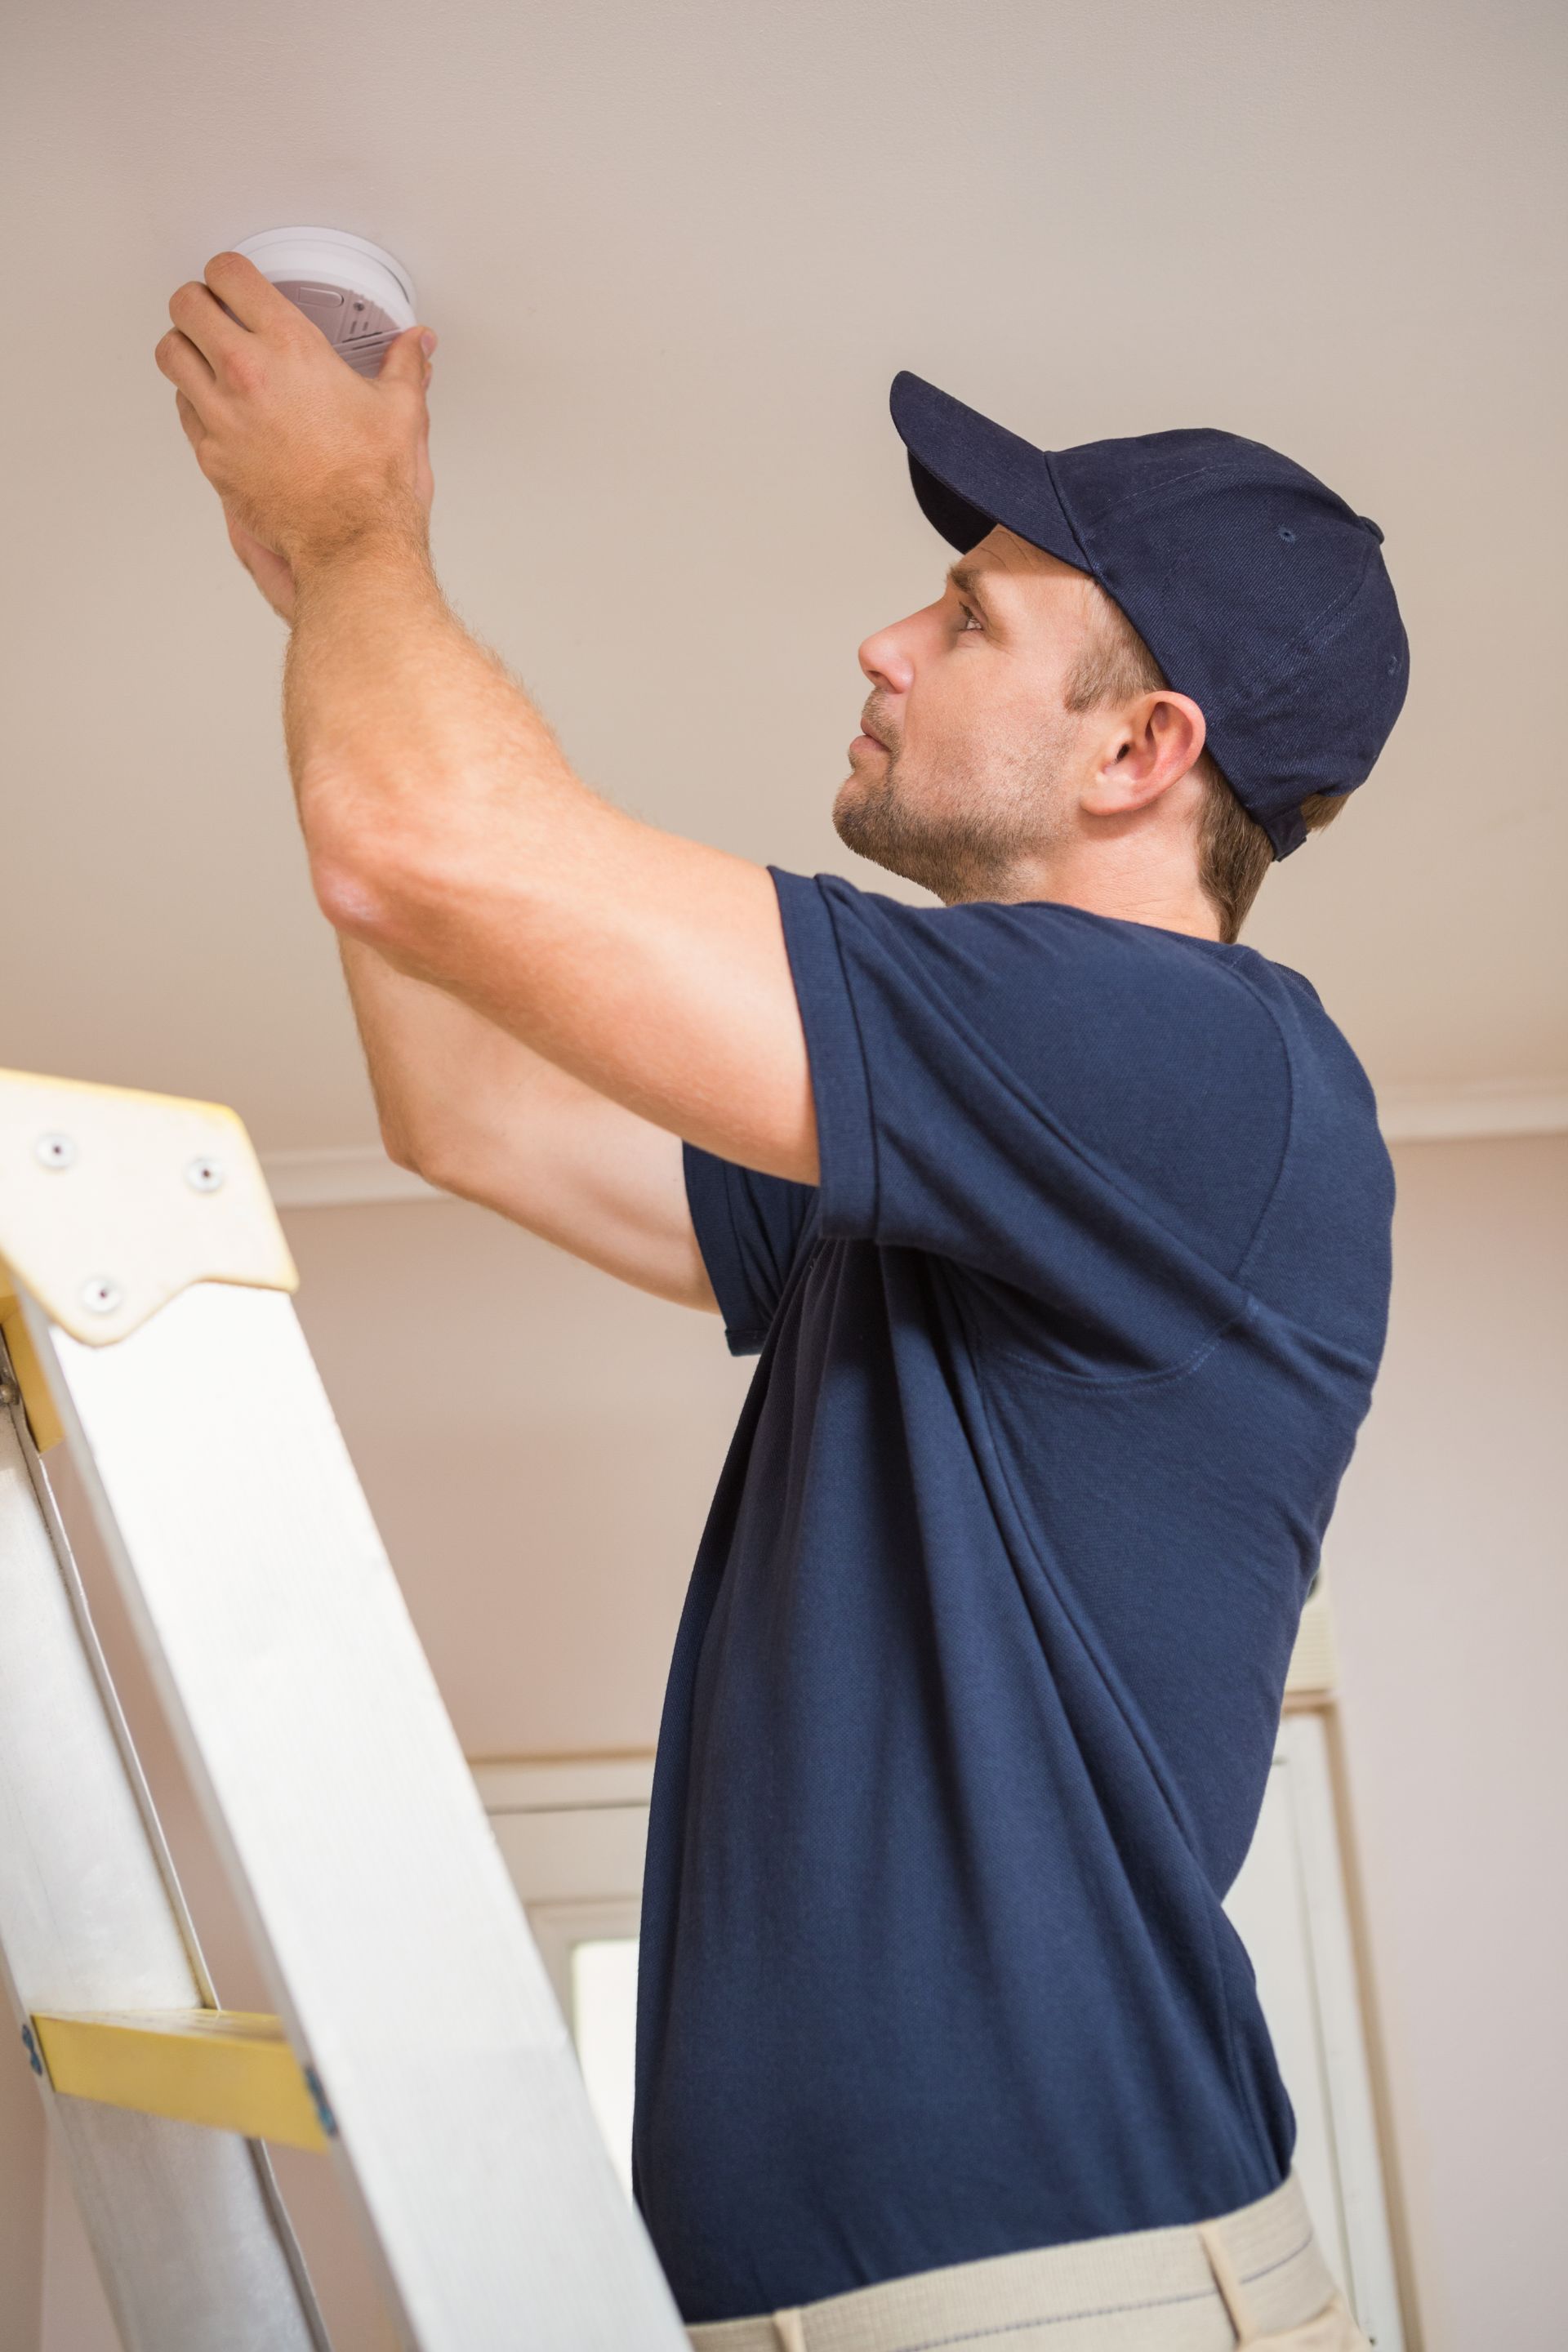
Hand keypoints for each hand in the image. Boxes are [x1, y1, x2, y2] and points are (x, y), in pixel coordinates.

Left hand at [156, 252, 436, 589]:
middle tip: (212, 310)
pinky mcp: (211, 457)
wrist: (351, 543)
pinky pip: (183, 411)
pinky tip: (217, 405)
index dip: (228, 271)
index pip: (228, 275)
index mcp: (291, 348)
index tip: (234, 280)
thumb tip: (416, 344)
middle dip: (198, 302)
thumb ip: (404, 365)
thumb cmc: (373, 484)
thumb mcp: (401, 411)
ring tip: (204, 353)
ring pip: (171, 355)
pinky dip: (194, 400)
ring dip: (185, 347)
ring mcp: (221, 417)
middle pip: (186, 306)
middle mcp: (246, 375)